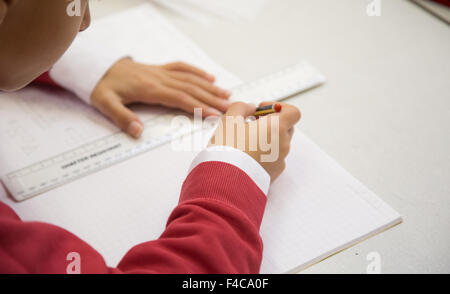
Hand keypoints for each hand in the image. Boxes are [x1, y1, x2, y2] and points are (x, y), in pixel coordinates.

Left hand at [91, 59, 231, 137]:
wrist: (96, 66)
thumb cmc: (100, 86)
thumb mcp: (104, 103)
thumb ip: (122, 117)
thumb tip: (138, 132)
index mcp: (149, 88)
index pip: (179, 97)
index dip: (197, 106)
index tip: (214, 114)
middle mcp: (159, 78)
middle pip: (190, 88)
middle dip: (211, 98)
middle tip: (229, 107)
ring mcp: (161, 72)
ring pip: (190, 78)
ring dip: (209, 86)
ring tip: (227, 94)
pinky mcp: (160, 69)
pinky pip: (182, 67)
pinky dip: (197, 71)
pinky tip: (210, 77)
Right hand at [210, 102, 300, 181]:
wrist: (227, 180)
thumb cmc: (229, 150)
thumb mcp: (230, 119)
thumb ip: (242, 107)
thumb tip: (249, 108)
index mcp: (277, 127)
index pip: (293, 112)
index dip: (278, 108)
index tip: (262, 110)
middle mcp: (283, 144)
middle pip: (286, 127)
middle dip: (270, 123)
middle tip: (251, 124)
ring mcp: (280, 160)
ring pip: (278, 144)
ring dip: (266, 139)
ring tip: (245, 141)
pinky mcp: (274, 172)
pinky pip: (273, 158)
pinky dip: (264, 154)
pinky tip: (247, 155)